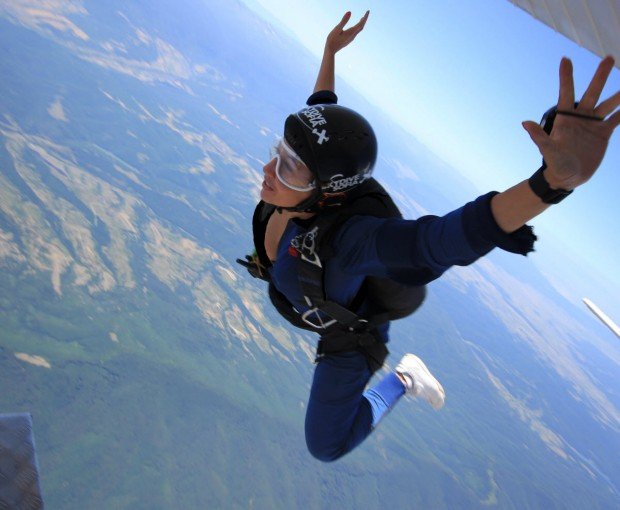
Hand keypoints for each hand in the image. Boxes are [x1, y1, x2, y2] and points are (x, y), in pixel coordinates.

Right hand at [325, 11, 369, 54]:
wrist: (330, 51)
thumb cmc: (332, 40)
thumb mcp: (337, 29)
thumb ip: (344, 21)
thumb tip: (350, 12)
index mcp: (351, 32)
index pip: (361, 24)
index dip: (365, 17)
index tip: (368, 11)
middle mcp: (352, 36)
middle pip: (361, 27)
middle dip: (364, 20)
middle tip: (367, 12)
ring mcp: (351, 39)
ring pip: (359, 30)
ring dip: (361, 23)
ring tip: (363, 18)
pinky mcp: (348, 40)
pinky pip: (355, 32)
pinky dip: (357, 27)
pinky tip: (355, 26)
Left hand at [522, 56, 619, 189]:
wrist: (568, 178)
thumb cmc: (555, 164)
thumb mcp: (548, 150)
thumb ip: (539, 136)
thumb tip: (525, 123)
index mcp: (565, 118)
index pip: (566, 93)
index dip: (566, 77)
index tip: (565, 58)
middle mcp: (580, 117)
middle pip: (592, 93)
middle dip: (600, 76)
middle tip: (608, 57)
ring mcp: (592, 124)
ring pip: (608, 104)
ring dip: (619, 95)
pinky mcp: (603, 133)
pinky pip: (617, 119)